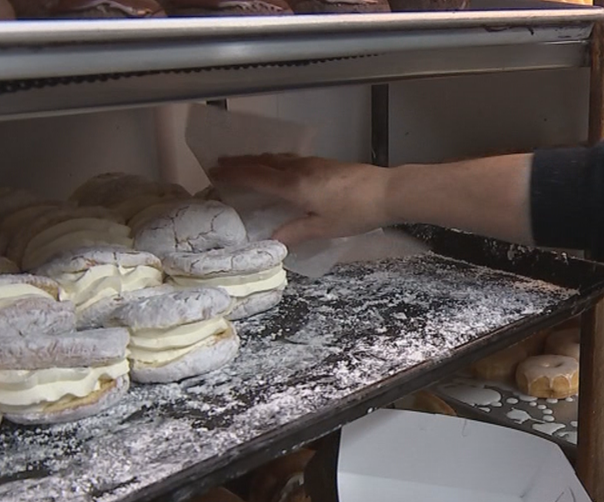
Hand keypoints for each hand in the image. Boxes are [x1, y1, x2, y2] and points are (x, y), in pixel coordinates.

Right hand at [210, 154, 391, 245]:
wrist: (389, 191)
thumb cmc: (357, 211)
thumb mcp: (324, 228)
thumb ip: (296, 233)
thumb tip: (273, 241)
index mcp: (294, 186)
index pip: (255, 177)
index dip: (233, 175)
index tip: (214, 173)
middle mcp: (300, 170)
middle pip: (263, 162)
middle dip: (240, 163)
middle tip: (220, 164)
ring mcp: (314, 164)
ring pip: (277, 158)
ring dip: (257, 159)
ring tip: (243, 162)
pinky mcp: (326, 164)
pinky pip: (291, 159)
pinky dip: (275, 161)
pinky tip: (279, 166)